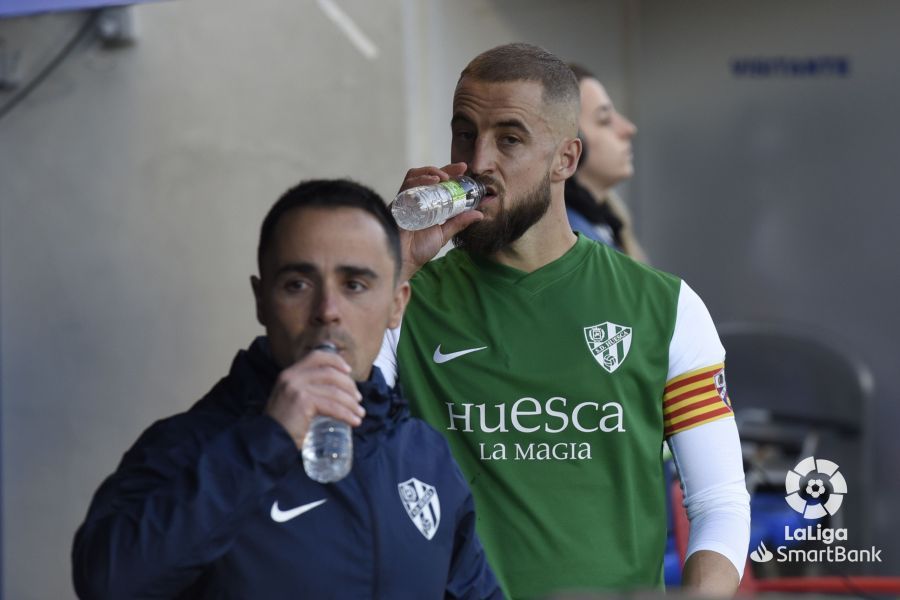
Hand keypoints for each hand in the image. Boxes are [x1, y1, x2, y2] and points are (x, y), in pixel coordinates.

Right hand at [264, 349, 363, 449]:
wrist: (267, 440)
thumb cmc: (284, 424)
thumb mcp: (292, 399)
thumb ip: (307, 389)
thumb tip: (337, 389)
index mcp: (289, 373)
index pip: (316, 356)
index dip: (336, 361)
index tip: (349, 371)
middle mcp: (292, 376)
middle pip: (330, 373)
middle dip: (349, 386)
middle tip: (358, 399)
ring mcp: (297, 388)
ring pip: (334, 391)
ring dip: (351, 403)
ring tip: (360, 413)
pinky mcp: (303, 402)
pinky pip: (332, 406)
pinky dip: (347, 414)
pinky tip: (354, 421)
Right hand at [395, 163, 483, 280]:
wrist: (405, 259)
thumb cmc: (420, 249)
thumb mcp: (444, 233)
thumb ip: (459, 222)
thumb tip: (479, 214)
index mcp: (428, 204)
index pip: (439, 183)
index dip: (451, 173)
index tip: (464, 169)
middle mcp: (416, 199)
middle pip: (428, 175)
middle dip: (445, 169)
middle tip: (460, 168)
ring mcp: (406, 199)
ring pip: (415, 175)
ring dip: (431, 172)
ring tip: (443, 178)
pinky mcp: (398, 202)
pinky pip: (406, 185)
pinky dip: (419, 180)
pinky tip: (431, 181)